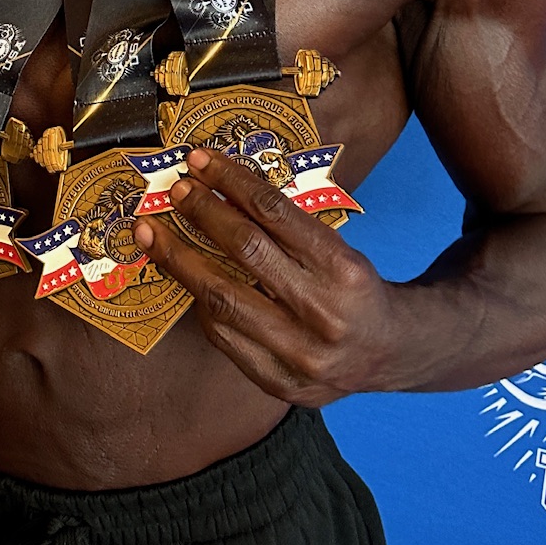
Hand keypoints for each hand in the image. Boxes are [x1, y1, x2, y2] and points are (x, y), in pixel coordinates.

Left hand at [134, 148, 401, 404]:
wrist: (392, 352)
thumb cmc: (357, 289)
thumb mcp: (340, 248)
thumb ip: (289, 229)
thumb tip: (220, 189)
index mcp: (345, 270)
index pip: (276, 213)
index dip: (232, 182)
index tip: (201, 162)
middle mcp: (324, 313)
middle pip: (247, 251)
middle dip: (202, 213)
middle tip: (174, 190)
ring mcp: (301, 354)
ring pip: (223, 299)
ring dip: (180, 260)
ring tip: (152, 234)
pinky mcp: (281, 382)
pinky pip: (224, 337)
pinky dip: (200, 302)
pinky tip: (185, 278)